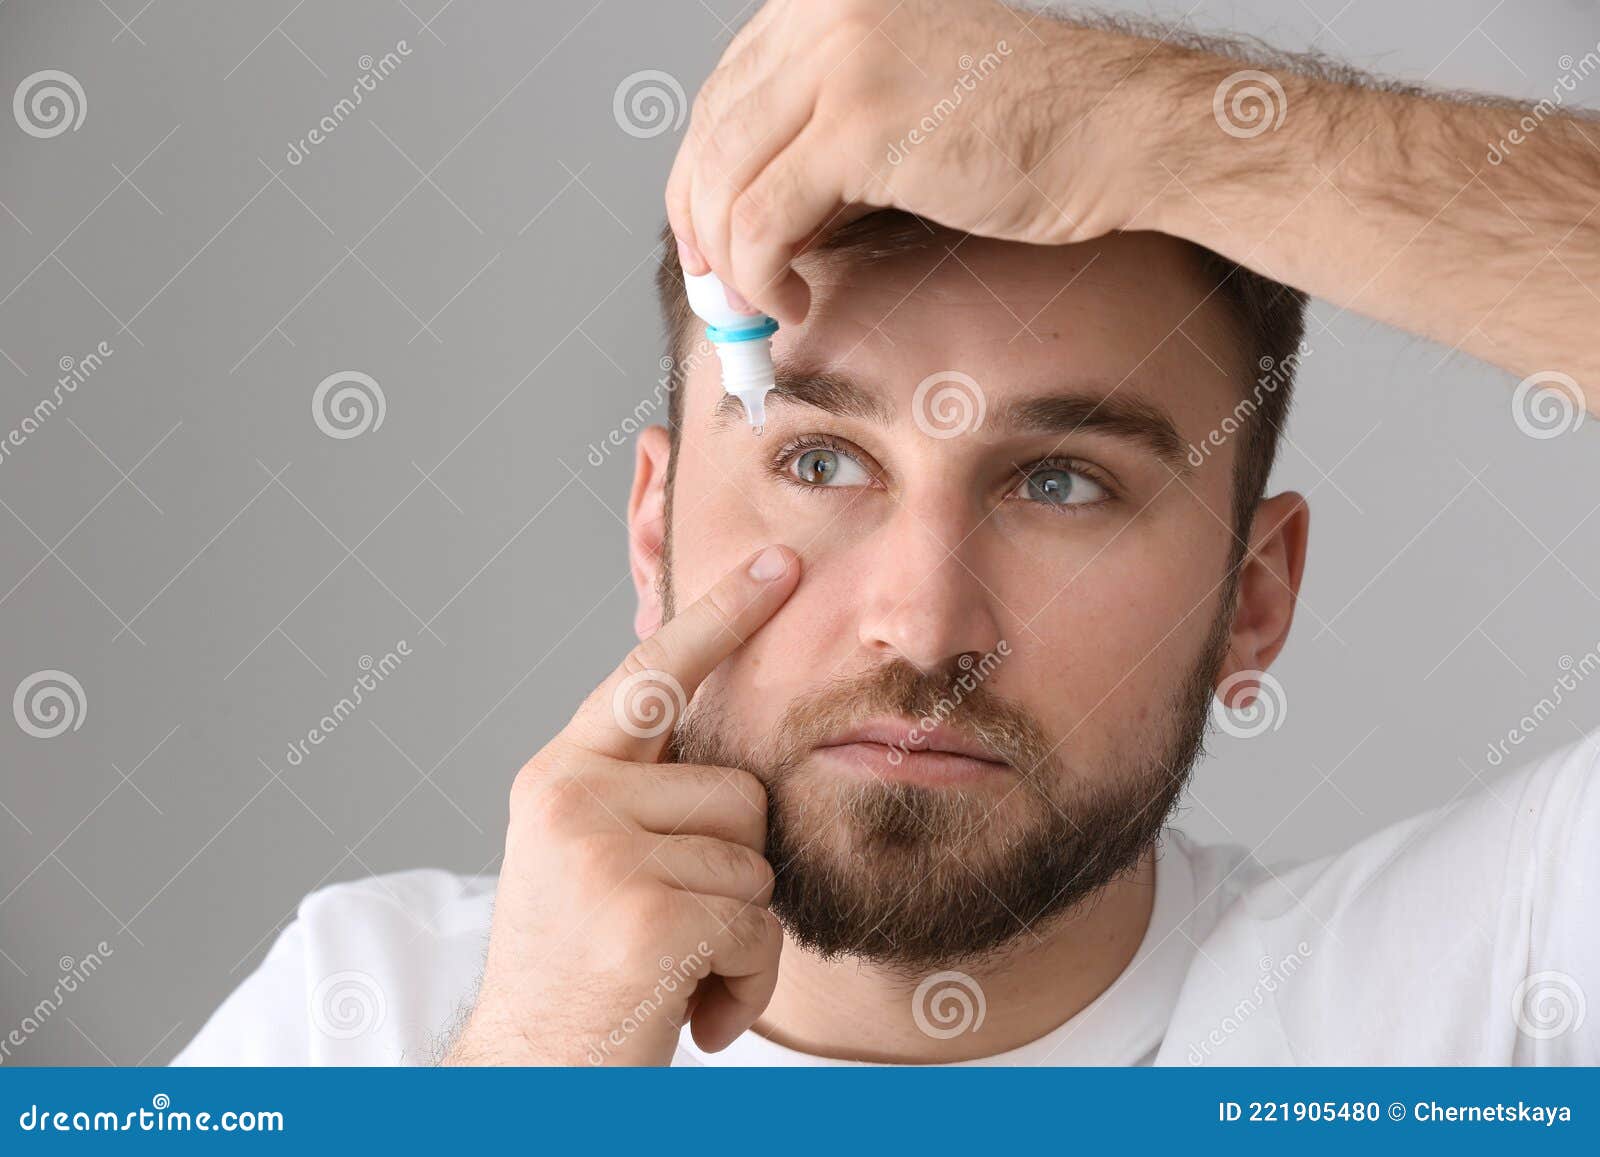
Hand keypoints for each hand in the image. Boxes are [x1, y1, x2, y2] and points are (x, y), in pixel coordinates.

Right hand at [443, 545, 800, 1065]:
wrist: (530, 1078)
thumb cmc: (576, 973)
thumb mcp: (588, 860)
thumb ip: (643, 796)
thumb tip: (733, 758)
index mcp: (560, 774)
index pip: (650, 676)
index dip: (720, 616)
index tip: (780, 561)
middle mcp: (572, 797)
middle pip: (740, 793)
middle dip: (733, 875)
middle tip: (670, 932)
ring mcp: (603, 853)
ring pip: (756, 865)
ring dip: (740, 938)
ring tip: (673, 973)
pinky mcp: (644, 914)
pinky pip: (758, 927)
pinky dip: (745, 984)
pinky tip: (691, 1013)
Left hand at [666, 0, 1155, 323]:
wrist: (1123, 131)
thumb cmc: (1032, 126)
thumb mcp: (900, 105)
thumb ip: (821, 134)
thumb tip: (745, 207)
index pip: (724, 93)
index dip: (704, 180)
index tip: (711, 242)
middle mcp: (823, 10)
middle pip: (711, 134)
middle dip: (703, 226)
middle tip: (720, 291)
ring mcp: (840, 58)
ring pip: (725, 181)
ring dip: (730, 264)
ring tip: (761, 306)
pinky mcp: (860, 124)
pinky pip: (762, 220)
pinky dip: (760, 278)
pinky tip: (792, 302)